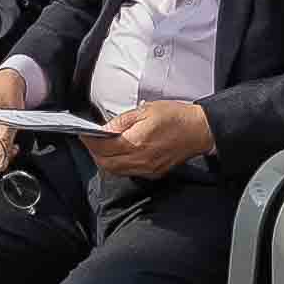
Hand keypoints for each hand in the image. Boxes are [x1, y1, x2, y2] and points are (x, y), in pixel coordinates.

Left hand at [86, 96, 212, 179]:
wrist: (200, 131)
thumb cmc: (176, 117)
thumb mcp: (146, 110)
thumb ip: (122, 121)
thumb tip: (104, 129)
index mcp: (137, 142)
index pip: (102, 147)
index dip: (89, 141)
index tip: (83, 133)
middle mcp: (140, 159)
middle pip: (105, 163)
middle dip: (94, 153)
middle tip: (90, 140)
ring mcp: (147, 169)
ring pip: (115, 171)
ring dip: (105, 160)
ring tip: (103, 147)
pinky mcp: (153, 173)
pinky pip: (129, 172)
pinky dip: (119, 165)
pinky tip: (120, 154)